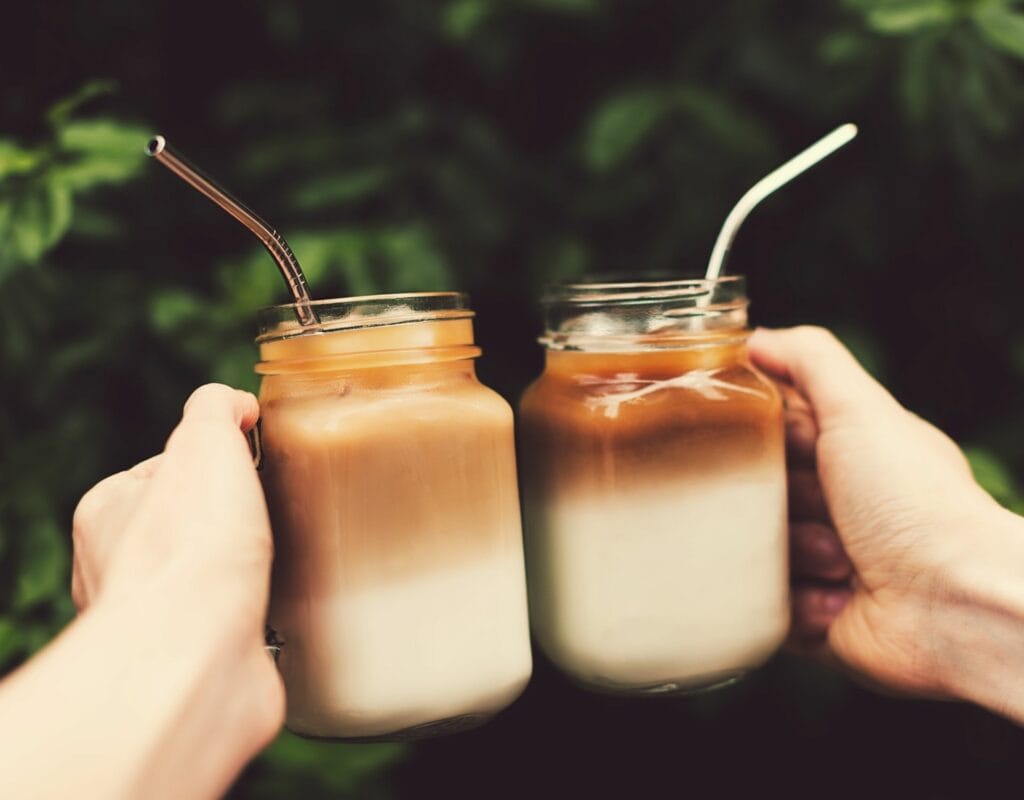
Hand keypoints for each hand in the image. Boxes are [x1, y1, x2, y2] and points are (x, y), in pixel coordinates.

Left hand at [70, 383, 282, 761]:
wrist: (194, 656)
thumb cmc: (190, 551)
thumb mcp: (205, 443)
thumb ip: (215, 409)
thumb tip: (235, 404)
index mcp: (107, 511)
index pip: (165, 470)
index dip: (213, 463)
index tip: (247, 468)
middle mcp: (114, 569)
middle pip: (185, 525)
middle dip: (228, 522)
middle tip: (263, 519)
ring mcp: (150, 621)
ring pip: (203, 580)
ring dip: (239, 574)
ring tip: (267, 567)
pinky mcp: (186, 664)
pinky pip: (224, 628)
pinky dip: (251, 617)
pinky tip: (266, 610)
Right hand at [748, 327, 1013, 698]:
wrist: (955, 605)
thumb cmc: (917, 504)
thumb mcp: (862, 410)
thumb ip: (810, 360)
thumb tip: (754, 338)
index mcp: (850, 453)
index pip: (771, 430)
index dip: (760, 433)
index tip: (761, 437)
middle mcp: (837, 505)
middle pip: (755, 490)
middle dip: (776, 498)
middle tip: (816, 503)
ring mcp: (823, 562)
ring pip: (755, 548)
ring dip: (792, 552)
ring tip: (841, 560)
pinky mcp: (813, 617)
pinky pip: (766, 604)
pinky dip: (796, 602)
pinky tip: (837, 600)